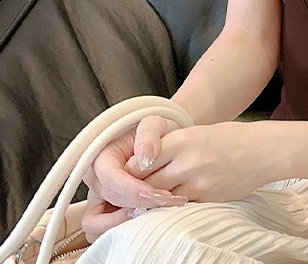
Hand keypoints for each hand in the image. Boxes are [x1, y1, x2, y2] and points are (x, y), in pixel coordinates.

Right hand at [81, 119, 187, 241]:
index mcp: (102, 155)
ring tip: (155, 212)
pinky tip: (150, 217)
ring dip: (124, 223)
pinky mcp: (108, 211)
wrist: (163, 139)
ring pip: (97, 224)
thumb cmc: (156, 131)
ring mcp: (99, 197)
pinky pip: (105, 231)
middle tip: (166, 201)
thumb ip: (149, 132)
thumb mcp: (156, 122)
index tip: (154, 193)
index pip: (110, 178)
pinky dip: (123, 229)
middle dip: (138, 204)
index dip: (131, 190)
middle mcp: (96, 178)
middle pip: (109, 200)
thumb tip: (145, 156)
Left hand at [126, 121, 268, 203]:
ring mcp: (198, 183)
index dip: (131, 172)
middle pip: (146, 186)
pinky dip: (174, 207)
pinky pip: (181, 208)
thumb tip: (140, 166)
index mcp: (182, 140)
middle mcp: (187, 162)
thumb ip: (169, 148)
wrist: (263, 150)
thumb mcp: (197, 133)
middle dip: (138, 191)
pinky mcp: (208, 199)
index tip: (128, 175)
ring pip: (162, 201)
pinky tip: (174, 204)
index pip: (140, 162)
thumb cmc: (230, 138)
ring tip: (152, 200)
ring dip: (155, 202)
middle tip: (133, 193)